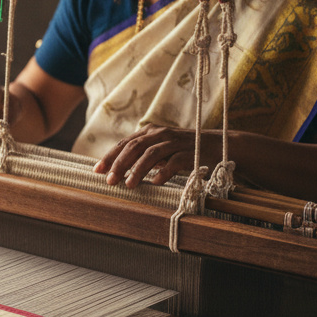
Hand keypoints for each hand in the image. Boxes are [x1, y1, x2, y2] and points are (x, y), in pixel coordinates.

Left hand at [94, 125, 222, 187]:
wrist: (219, 146)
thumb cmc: (185, 151)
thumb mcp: (161, 149)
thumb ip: (143, 154)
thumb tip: (118, 169)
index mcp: (151, 131)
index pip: (126, 143)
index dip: (110, 156)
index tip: (97, 171)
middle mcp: (161, 134)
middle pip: (135, 147)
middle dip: (119, 164)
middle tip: (109, 181)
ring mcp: (176, 142)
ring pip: (152, 154)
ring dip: (138, 170)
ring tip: (128, 185)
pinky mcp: (191, 153)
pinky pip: (174, 162)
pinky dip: (163, 172)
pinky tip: (155, 183)